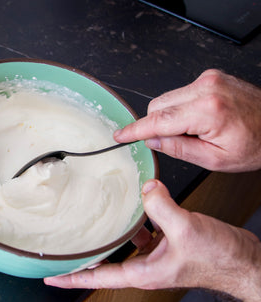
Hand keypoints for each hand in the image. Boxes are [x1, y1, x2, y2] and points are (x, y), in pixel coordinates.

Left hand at [44, 180, 260, 301]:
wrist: (244, 262)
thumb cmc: (220, 260)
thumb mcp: (186, 229)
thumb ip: (161, 206)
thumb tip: (145, 188)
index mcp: (144, 272)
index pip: (99, 278)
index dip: (73, 277)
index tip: (52, 276)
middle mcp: (147, 266)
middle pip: (107, 263)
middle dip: (87, 255)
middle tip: (66, 247)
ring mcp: (158, 255)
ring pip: (126, 243)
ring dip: (113, 231)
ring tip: (96, 219)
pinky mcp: (169, 243)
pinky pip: (146, 230)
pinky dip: (139, 218)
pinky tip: (138, 204)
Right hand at [114, 69, 260, 171]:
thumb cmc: (256, 143)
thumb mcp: (216, 159)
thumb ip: (179, 149)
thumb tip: (152, 141)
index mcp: (208, 111)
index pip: (159, 120)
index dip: (135, 129)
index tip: (121, 135)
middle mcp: (206, 88)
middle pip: (158, 106)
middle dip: (158, 125)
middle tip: (179, 141)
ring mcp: (208, 79)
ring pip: (167, 98)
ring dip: (170, 117)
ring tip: (195, 130)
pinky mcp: (210, 77)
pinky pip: (180, 93)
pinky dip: (181, 108)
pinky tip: (199, 119)